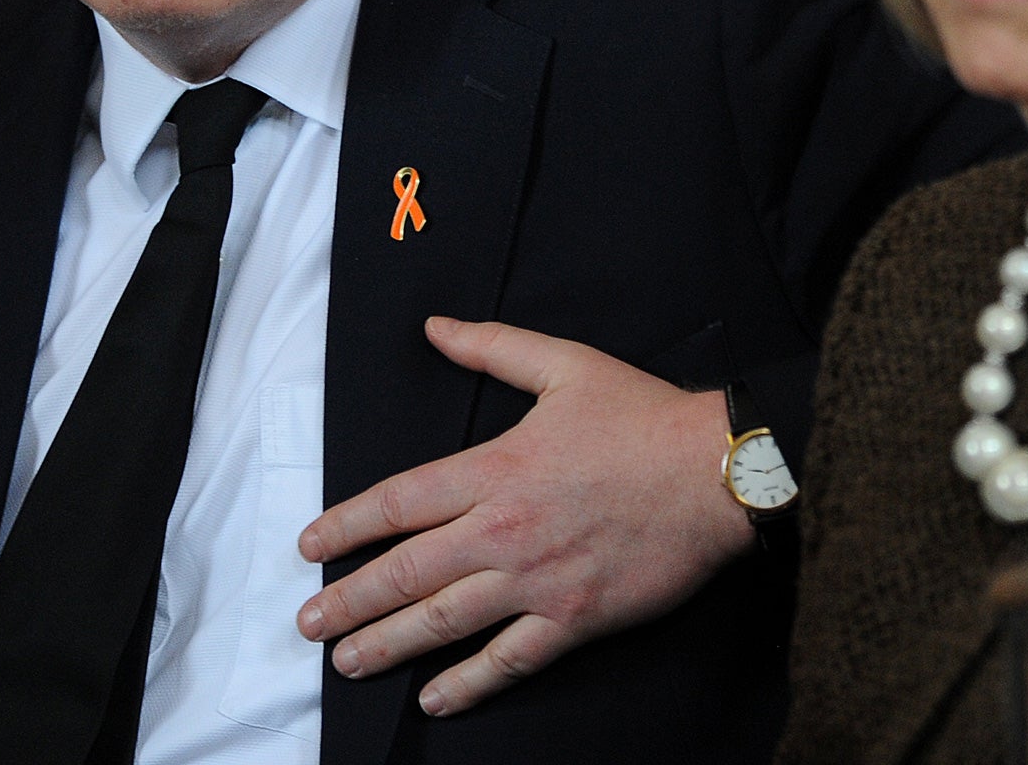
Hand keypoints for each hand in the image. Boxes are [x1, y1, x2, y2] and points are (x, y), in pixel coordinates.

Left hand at [295, 316, 753, 716]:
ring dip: (389, 644)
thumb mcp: (563, 364)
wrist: (719, 473)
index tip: (309, 545)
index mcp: (495, 468)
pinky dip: (469, 683)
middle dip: (351, 599)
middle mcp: (504, 529)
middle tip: (308, 622)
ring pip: (445, 621)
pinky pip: (510, 660)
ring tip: (346, 661)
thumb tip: (435, 328)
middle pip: (407, 571)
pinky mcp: (576, 618)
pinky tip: (434, 699)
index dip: (346, 525)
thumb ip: (491, 348)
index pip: (399, 502)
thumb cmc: (643, 416)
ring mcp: (538, 580)